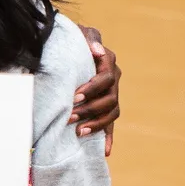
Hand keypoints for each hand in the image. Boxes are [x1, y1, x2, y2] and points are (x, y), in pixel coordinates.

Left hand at [73, 26, 120, 155]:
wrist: (72, 49)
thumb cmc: (74, 40)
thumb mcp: (79, 34)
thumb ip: (89, 37)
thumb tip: (97, 50)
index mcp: (108, 63)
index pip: (106, 77)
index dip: (92, 88)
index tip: (75, 96)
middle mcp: (114, 80)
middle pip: (109, 99)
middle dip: (90, 109)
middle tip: (70, 116)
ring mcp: (112, 95)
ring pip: (111, 113)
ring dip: (96, 124)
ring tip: (78, 132)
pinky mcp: (107, 108)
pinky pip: (111, 125)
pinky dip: (108, 138)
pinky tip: (104, 152)